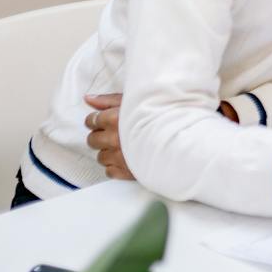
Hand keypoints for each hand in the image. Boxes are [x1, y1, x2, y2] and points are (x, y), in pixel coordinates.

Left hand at [85, 91, 240, 180]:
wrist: (184, 140)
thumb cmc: (162, 115)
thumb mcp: (136, 101)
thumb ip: (109, 100)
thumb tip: (88, 99)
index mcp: (115, 119)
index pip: (92, 120)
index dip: (96, 120)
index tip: (105, 120)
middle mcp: (114, 139)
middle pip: (93, 139)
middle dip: (99, 135)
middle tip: (113, 133)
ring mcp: (120, 157)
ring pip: (100, 156)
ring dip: (107, 151)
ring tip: (122, 146)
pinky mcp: (127, 172)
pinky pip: (109, 171)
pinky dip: (114, 166)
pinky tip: (126, 158)